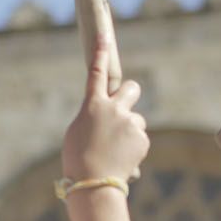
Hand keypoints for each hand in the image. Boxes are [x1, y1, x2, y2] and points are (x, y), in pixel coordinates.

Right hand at [61, 38, 148, 181]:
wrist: (94, 183)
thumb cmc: (78, 159)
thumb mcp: (78, 131)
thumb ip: (94, 116)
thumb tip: (109, 115)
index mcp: (92, 105)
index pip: (97, 72)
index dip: (101, 53)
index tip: (104, 37)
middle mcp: (113, 108)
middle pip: (132, 88)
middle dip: (130, 94)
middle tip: (125, 108)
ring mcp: (130, 122)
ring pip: (136, 119)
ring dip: (130, 130)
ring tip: (116, 150)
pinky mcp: (142, 137)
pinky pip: (140, 138)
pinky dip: (134, 147)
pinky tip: (123, 159)